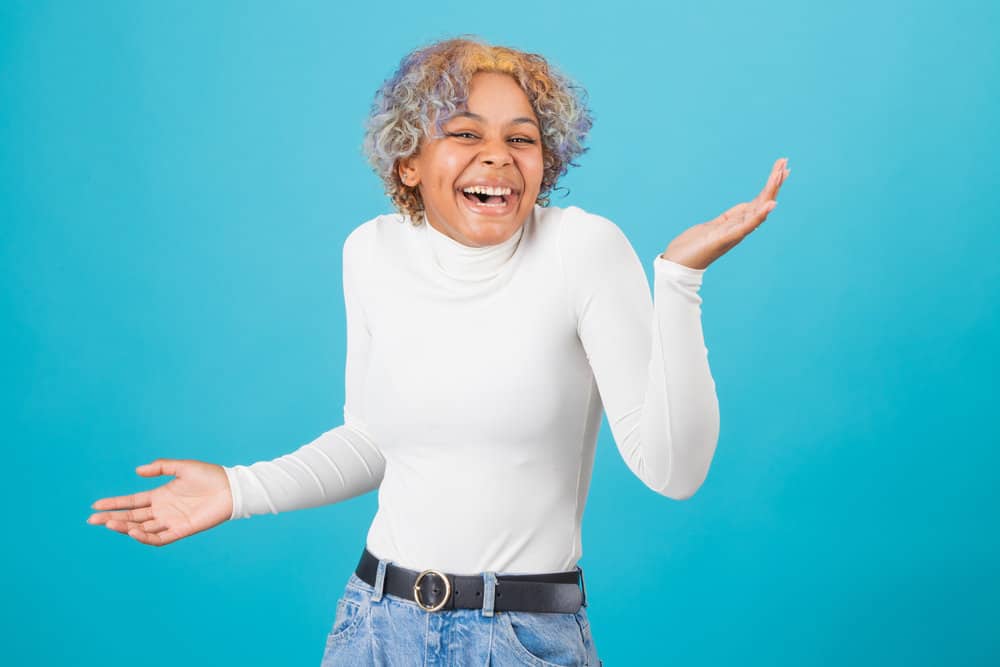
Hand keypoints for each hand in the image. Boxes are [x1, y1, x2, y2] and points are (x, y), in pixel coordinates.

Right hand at [87, 459, 232, 546]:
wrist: (231, 488)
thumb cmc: (209, 475)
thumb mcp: (182, 467)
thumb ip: (160, 467)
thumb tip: (137, 471)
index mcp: (160, 496)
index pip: (131, 502)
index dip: (114, 504)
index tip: (95, 505)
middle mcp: (162, 510)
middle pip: (132, 517)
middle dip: (111, 518)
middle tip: (92, 520)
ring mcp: (171, 521)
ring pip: (142, 529)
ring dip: (125, 527)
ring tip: (109, 524)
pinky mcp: (182, 530)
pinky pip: (159, 538)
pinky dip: (145, 537)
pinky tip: (132, 532)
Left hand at [661, 157, 790, 269]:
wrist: (678, 266)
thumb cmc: (691, 248)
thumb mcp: (711, 227)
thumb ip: (726, 220)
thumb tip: (736, 213)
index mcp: (735, 223)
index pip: (758, 201)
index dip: (770, 185)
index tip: (781, 167)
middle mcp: (739, 228)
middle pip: (762, 202)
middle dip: (774, 182)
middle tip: (784, 162)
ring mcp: (734, 233)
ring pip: (758, 210)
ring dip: (770, 192)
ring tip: (781, 175)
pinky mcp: (725, 239)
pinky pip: (746, 226)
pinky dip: (759, 215)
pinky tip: (771, 204)